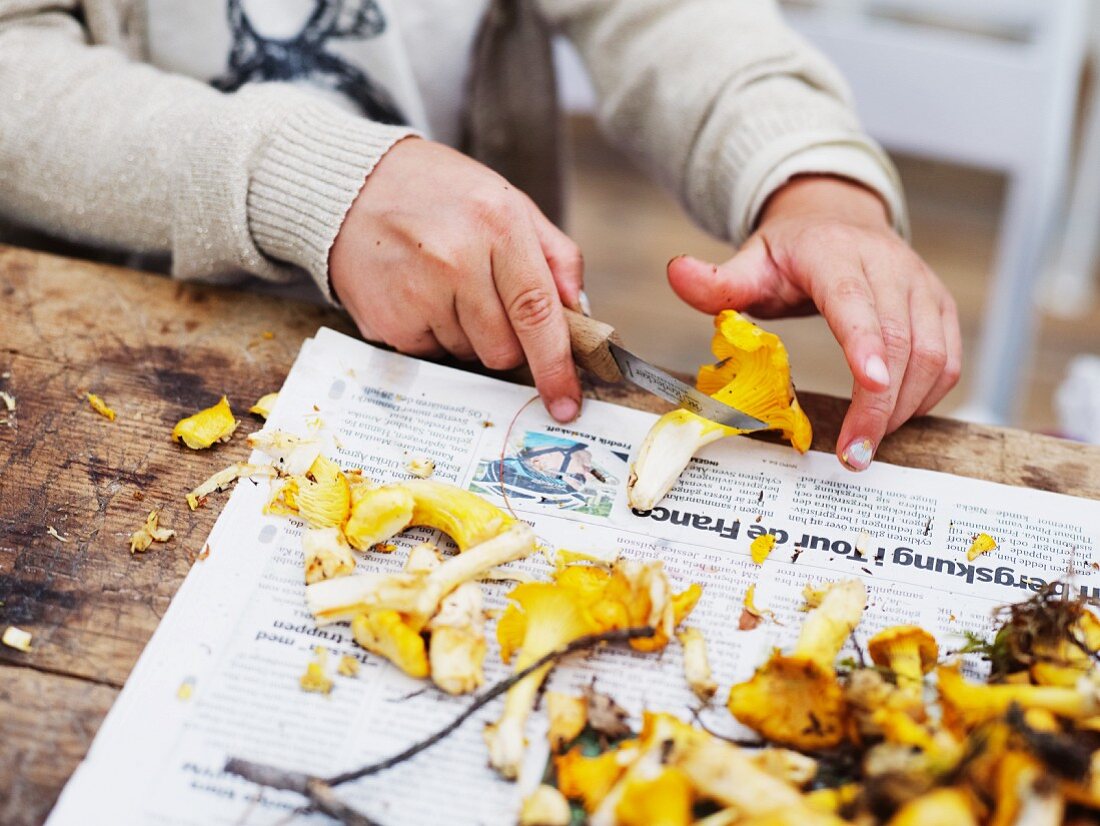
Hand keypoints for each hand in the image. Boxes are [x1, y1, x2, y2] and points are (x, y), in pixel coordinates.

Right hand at [329, 138, 584, 422]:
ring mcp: (417, 293)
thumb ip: (555, 256)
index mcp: (497, 224)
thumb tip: (579, 313)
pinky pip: (431, 354)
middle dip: (506, 341)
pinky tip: (416, 294)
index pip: (537, 311)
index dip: (556, 365)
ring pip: (469, 355)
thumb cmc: (442, 196)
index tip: (567, 404)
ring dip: (466, 334)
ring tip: (442, 285)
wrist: (354, 187)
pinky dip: (432, 334)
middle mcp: (456, 260)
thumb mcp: (509, 202)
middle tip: (484, 299)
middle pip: (504, 349)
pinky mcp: (388, 321)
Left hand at [667, 175, 960, 470]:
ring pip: (930, 355)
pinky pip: (947, 360)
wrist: (836, 220)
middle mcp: (887, 266)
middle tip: (852, 455)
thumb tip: (676, 273)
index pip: (854, 301)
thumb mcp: (749, 263)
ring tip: (865, 446)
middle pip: (898, 341)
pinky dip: (925, 398)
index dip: (865, 343)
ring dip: (903, 409)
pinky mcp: (939, 307)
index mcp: (834, 254)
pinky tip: (892, 420)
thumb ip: (716, 281)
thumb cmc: (788, 254)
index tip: (869, 385)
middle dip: (879, 406)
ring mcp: (920, 286)